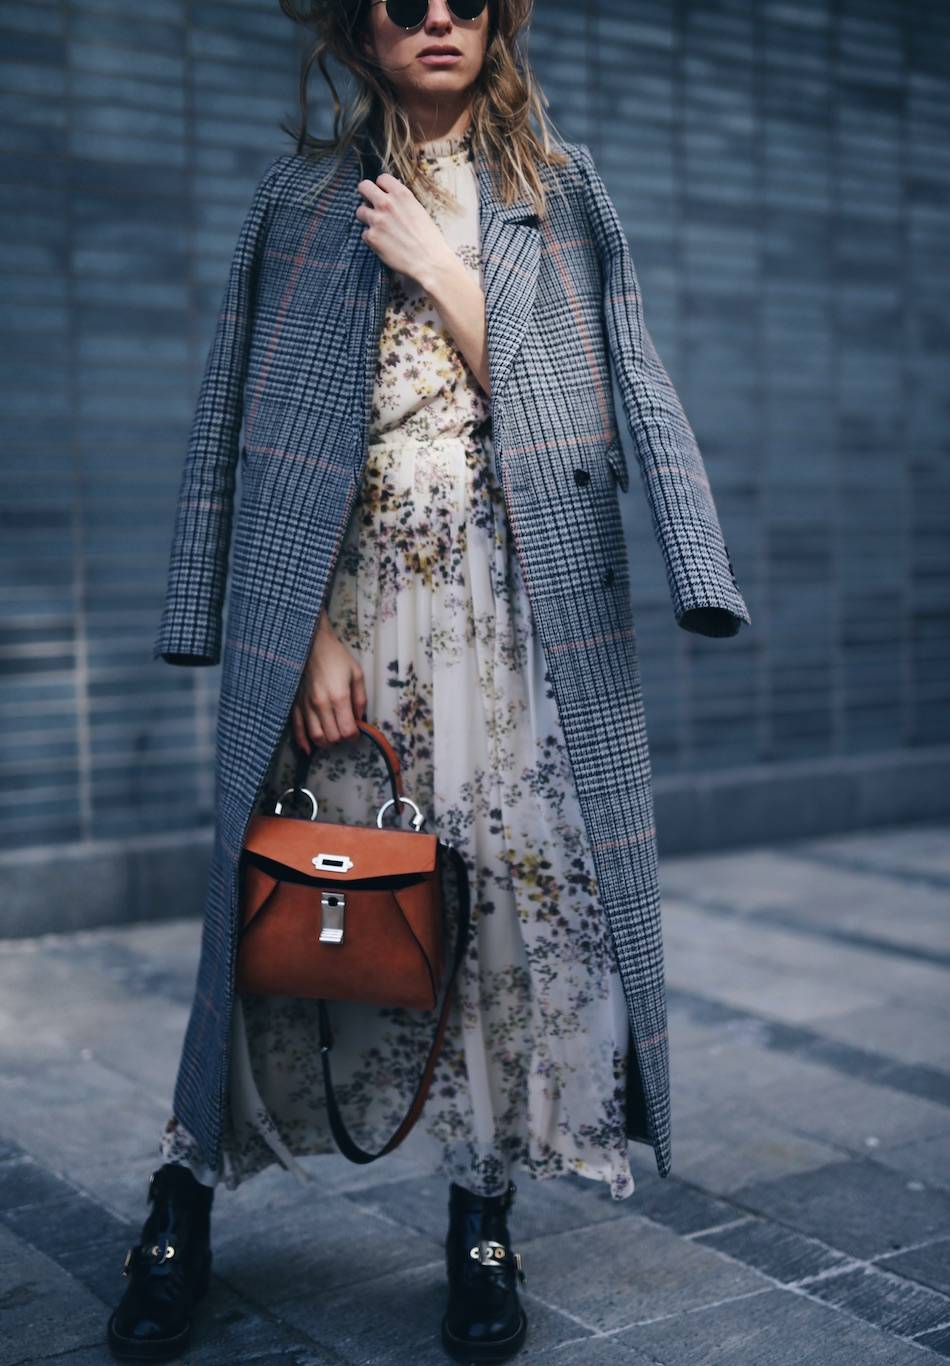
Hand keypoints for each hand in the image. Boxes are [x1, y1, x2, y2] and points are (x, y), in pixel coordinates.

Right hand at [291, 611, 367, 752]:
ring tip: (333, 735)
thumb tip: (360, 719)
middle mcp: (320, 705)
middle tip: (345, 729)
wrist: (310, 644)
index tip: (357, 729)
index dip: (355, 735)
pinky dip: (304, 742)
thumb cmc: (336, 657)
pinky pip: (297, 730)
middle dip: (342, 738)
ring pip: (316, 738)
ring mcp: (305, 706)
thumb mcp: (356, 674)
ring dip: (327, 741)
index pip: (347, 731)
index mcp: (338, 697)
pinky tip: (309, 749)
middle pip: (332, 738)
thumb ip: (360, 700)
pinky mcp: (294, 705)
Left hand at [355, 173, 455, 283]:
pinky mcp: (371, 237)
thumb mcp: (419, 211)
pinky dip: (372, 238)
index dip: (381, 187)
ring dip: (367, 218)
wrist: (429, 261)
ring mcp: (377, 220)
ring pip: (360, 211)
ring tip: (380, 228)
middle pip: (363, 187)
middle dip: (366, 195)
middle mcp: (387, 203)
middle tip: (371, 205)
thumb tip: (391, 196)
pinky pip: (364, 233)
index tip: (383, 195)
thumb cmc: (428, 239)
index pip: (381, 178)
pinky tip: (384, 244)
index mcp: (401, 194)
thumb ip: (402, 201)